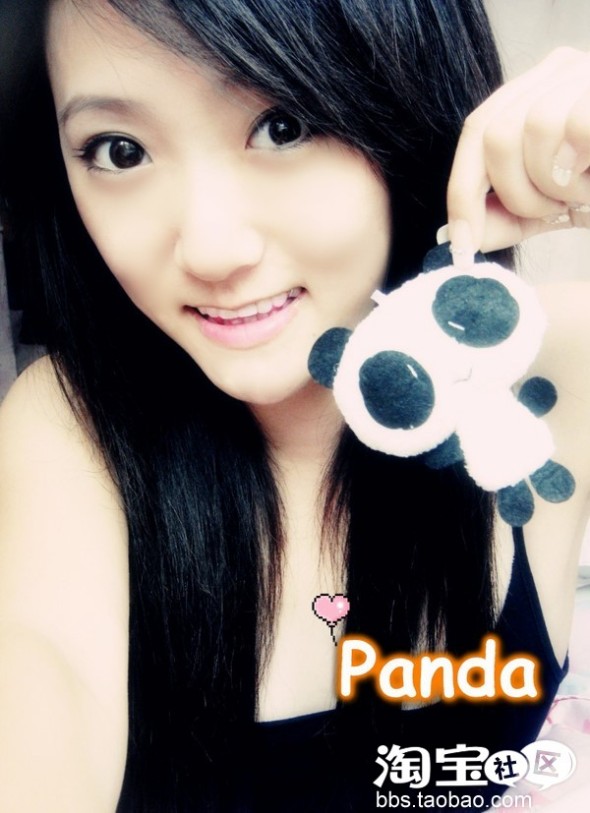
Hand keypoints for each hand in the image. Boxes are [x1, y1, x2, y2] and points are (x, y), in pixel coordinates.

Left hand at [446, 47, 589, 264]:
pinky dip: (579, 172)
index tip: (462, 246)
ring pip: (528, 129)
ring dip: (552, 185)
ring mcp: (587, 71)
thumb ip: (504, 217)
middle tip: (551, 211)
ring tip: (583, 193)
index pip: (476, 131)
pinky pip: (573, 129)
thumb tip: (457, 237)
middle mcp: (558, 69)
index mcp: (534, 92)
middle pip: (493, 132)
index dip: (462, 192)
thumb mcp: (550, 206)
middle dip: (514, 193)